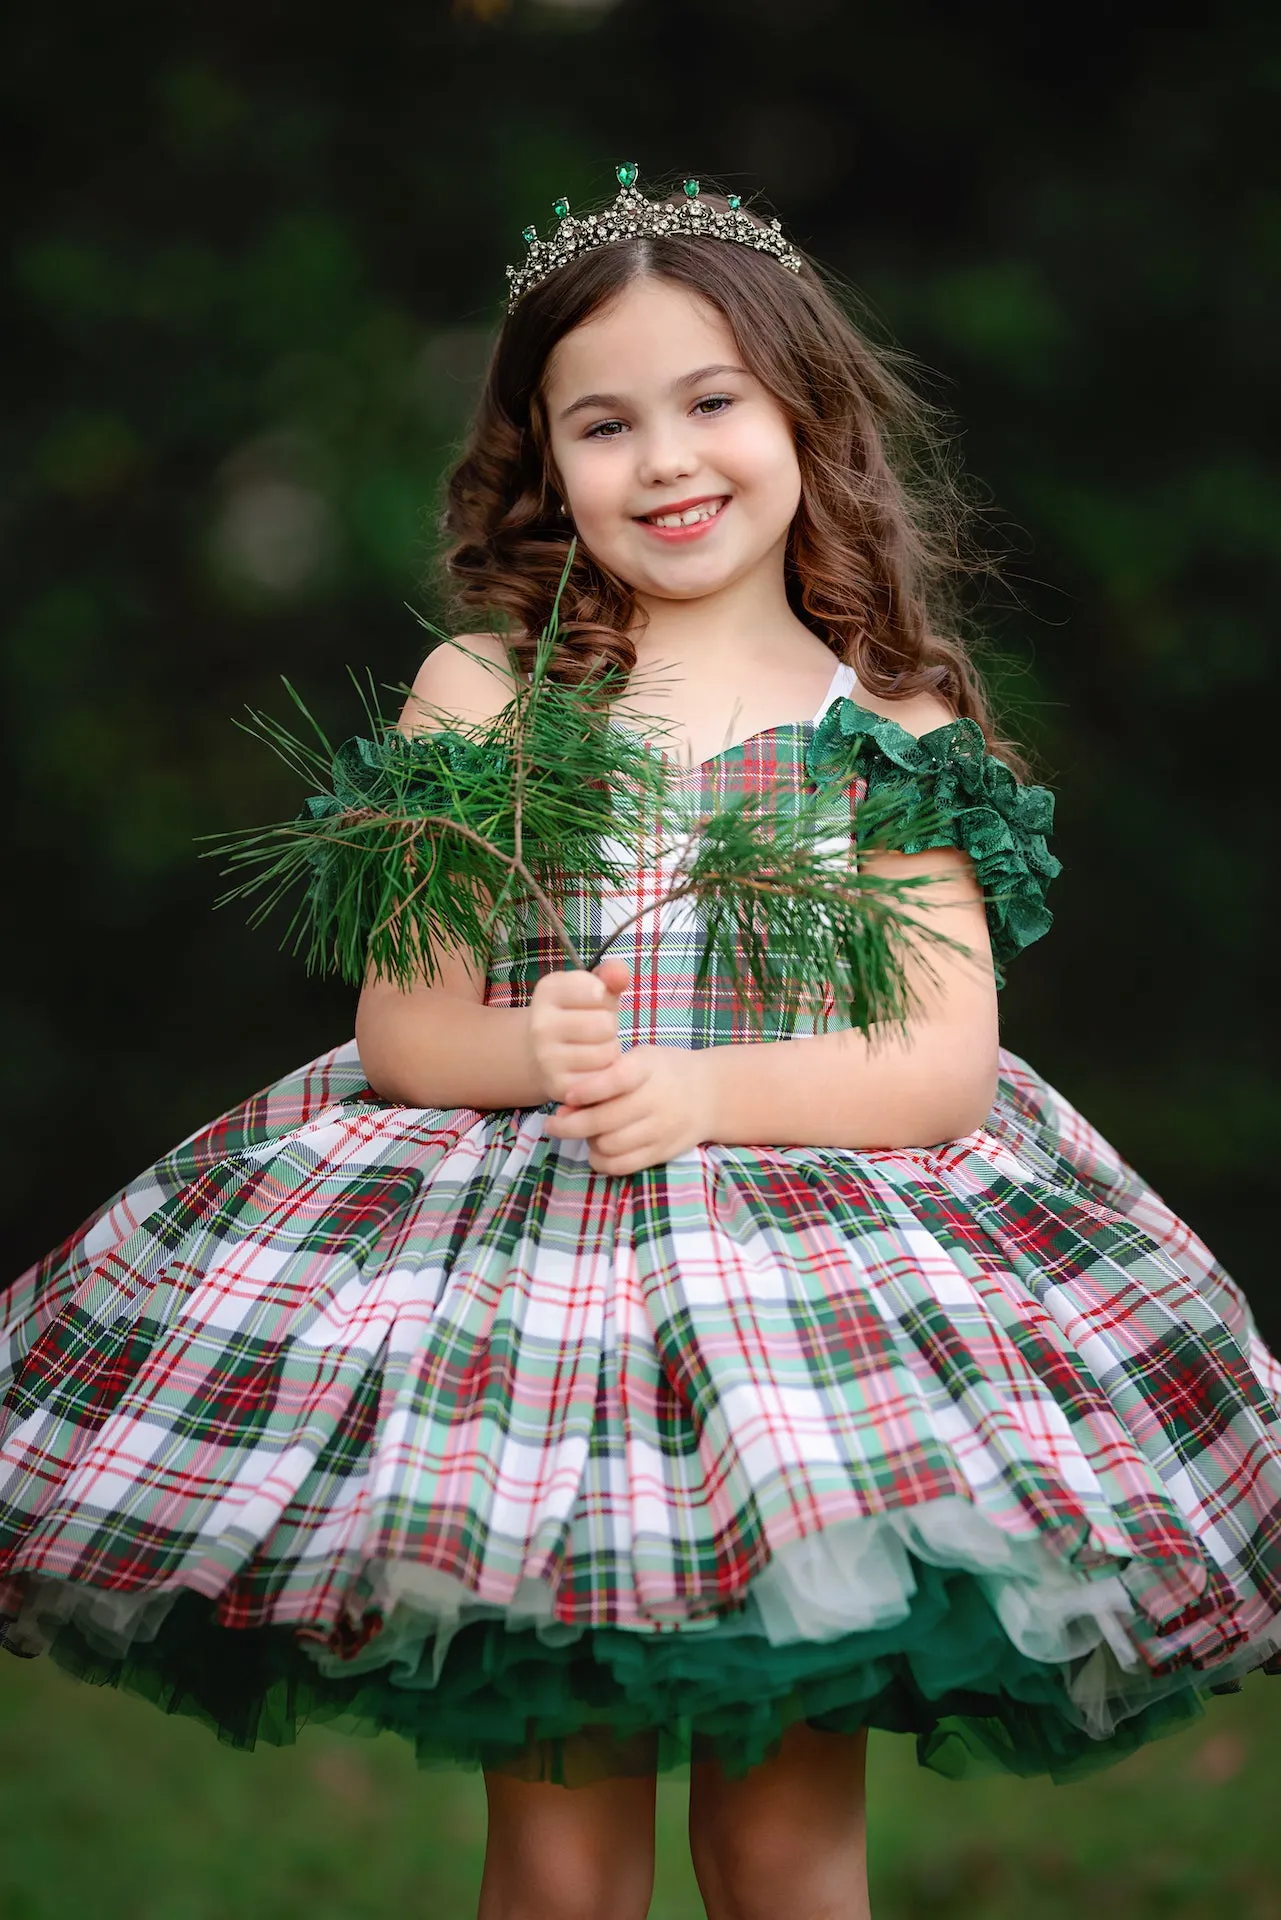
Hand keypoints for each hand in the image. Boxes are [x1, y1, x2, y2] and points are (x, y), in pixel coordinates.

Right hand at [524, 956, 630, 1103]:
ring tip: (594, 1046)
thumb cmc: (577, 1014)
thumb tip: (620, 974)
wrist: (539, 1053)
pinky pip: (602, 1078)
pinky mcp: (558, 1086)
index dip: (605, 997)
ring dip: (609, 1050)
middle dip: (609, 1027)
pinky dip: (604, 1073)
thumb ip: (611, 974)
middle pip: (605, 1025)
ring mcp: (546, 1057)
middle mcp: (540, 1024)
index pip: (598, 991)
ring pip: (606, 1053)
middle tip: (596, 1029)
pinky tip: (590, 1066)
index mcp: (548, 990)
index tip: (593, 1001)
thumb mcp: (592, 988)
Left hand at [543, 1019, 717, 1177]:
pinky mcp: (661, 1152)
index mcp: (648, 1068)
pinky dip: (601, 1161)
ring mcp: (661, 1129)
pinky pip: (622, 1165)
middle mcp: (657, 1099)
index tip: (567, 1095)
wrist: (709, 1094)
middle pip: (604, 1120)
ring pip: (609, 1145)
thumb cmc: (662, 1071)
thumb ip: (605, 1075)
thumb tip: (566, 1105)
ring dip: (587, 1141)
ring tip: (583, 1132)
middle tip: (554, 1123)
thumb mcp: (639, 1058)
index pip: (616, 1080)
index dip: (587, 1089)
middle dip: (570, 1125)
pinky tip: (597, 1149)